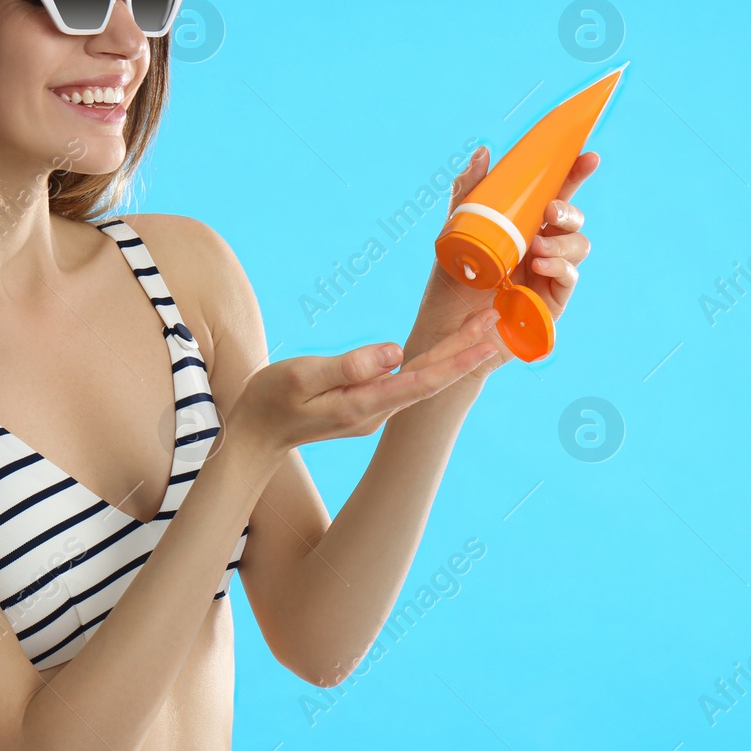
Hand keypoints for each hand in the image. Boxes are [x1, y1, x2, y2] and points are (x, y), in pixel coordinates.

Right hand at [225, 311, 500, 456]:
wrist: (254, 434)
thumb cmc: (270, 400)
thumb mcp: (302, 377)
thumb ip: (349, 365)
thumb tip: (394, 351)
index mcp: (365, 403)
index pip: (423, 380)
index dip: (458, 359)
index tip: (487, 340)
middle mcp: (378, 410)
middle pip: (432, 376)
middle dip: (466, 347)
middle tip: (496, 316)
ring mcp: (373, 409)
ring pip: (422, 376)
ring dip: (453, 351)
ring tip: (482, 325)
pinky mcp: (366, 402)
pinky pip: (407, 378)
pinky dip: (432, 359)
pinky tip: (445, 347)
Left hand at [405, 145, 598, 374]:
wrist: (445, 334)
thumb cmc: (450, 285)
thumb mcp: (454, 233)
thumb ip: (468, 193)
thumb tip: (483, 151)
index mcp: (521, 226)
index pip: (553, 194)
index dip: (574, 174)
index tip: (588, 156)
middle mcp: (539, 247)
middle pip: (572, 219)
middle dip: (569, 210)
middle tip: (551, 212)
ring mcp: (548, 274)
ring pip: (578, 246)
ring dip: (563, 242)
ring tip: (537, 249)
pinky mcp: (551, 302)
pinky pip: (569, 278)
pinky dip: (560, 267)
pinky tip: (541, 266)